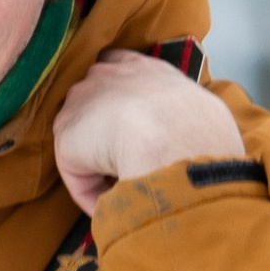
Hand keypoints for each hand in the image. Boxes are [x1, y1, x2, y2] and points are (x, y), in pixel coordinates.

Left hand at [52, 51, 245, 215]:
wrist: (175, 138)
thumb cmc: (202, 131)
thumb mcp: (203, 114)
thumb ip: (184, 122)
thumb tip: (186, 148)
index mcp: (142, 67)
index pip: (120, 72)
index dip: (124, 104)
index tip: (135, 132)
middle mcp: (107, 74)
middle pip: (94, 106)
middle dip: (105, 138)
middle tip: (127, 170)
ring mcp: (82, 102)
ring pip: (87, 147)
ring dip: (101, 172)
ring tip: (125, 193)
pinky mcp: (66, 137)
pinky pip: (79, 178)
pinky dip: (94, 196)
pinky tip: (118, 202)